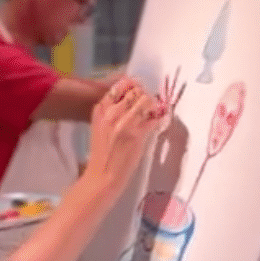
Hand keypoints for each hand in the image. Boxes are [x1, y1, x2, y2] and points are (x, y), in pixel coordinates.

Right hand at [84, 77, 162, 197]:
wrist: (102, 175)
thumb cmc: (102, 153)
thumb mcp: (100, 127)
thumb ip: (111, 112)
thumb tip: (132, 99)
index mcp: (100, 110)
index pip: (120, 86)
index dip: (134, 86)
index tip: (140, 91)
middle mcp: (111, 114)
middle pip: (136, 90)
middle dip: (145, 95)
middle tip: (148, 104)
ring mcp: (124, 123)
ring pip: (146, 100)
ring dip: (153, 105)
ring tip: (153, 113)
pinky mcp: (137, 135)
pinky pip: (154, 118)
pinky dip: (159, 118)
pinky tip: (158, 121)